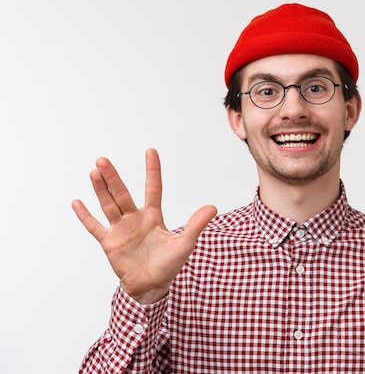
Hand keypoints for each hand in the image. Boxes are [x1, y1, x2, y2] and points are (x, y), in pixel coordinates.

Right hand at [72, 149, 216, 303]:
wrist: (152, 286)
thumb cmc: (168, 265)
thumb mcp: (185, 244)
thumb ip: (196, 225)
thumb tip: (213, 208)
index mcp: (153, 216)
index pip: (153, 188)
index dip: (152, 171)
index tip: (151, 151)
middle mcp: (135, 218)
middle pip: (122, 193)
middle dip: (113, 178)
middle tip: (103, 160)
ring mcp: (121, 229)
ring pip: (108, 205)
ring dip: (100, 190)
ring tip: (94, 173)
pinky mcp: (109, 242)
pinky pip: (95, 227)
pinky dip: (86, 216)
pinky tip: (77, 202)